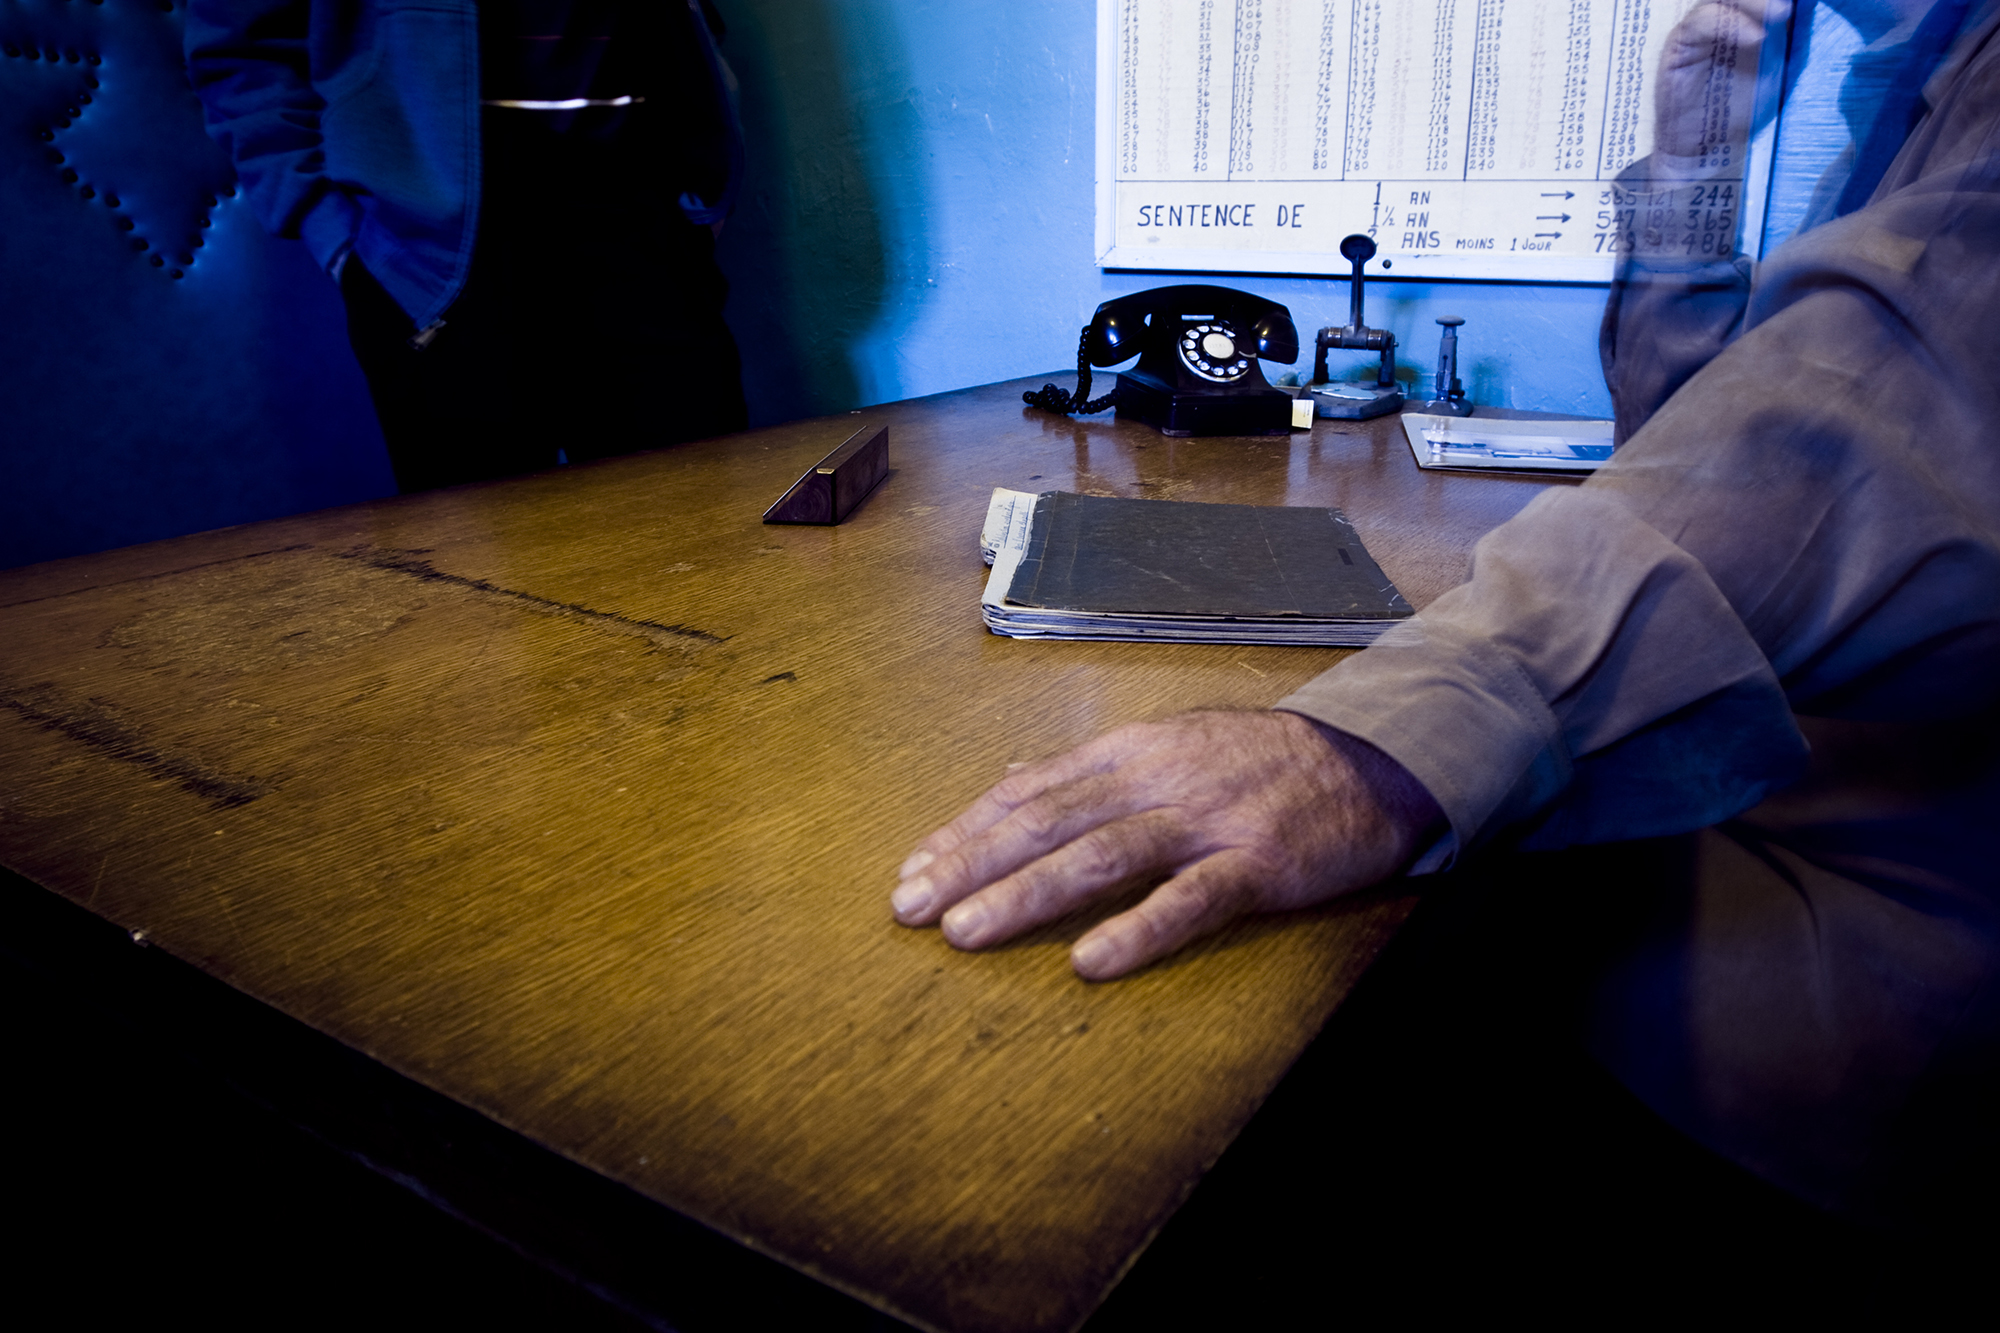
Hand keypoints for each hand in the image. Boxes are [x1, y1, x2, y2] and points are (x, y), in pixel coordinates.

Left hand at [889, 710, 1443, 980]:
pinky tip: (1090, 961)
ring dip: (1026, 894)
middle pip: (1046, 822)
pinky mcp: (1257, 864)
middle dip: (971, 865)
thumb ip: (1088, 770)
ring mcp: (1205, 820)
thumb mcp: (1165, 746)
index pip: (1027, 793)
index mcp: (1127, 752)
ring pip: (1101, 855)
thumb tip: (1012, 781)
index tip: (912, 872)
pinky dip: (1138, 929)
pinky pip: (1190, 899)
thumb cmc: (1256, 761)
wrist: (1367, 761)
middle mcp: (1155, 779)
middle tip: (911, 908)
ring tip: (967, 932)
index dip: (965, 832)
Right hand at [1653, 1, 1788, 161]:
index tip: (1804, 1)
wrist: (1708, 146)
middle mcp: (1721, 18)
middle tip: (1792, 5)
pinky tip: (1757, 37)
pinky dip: (1730, 24)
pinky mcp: (1679, 45)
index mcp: (1746, 18)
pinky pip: (1700, 22)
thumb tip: (1807, 9)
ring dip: (1754, 2)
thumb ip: (1790, 37)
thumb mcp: (1779, 67)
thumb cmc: (1743, 109)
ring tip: (1783, 12)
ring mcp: (1697, 29)